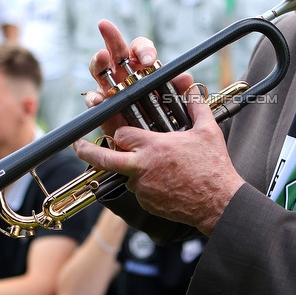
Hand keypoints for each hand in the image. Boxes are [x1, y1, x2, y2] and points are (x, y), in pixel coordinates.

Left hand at [74, 84, 243, 235]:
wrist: (218, 203)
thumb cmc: (213, 167)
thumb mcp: (208, 131)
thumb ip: (197, 107)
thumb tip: (194, 90)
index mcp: (153, 147)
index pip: (122, 134)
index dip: (122, 132)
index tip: (125, 132)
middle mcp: (141, 168)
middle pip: (104, 158)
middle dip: (87, 151)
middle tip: (77, 145)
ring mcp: (142, 189)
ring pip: (125, 175)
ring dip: (132, 170)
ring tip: (154, 169)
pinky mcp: (147, 204)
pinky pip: (139, 191)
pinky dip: (146, 185)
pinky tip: (166, 182)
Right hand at [84, 19, 193, 137]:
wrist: (149, 142)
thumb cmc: (161, 116)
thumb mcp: (172, 103)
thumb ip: (177, 89)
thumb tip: (186, 78)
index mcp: (141, 67)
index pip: (140, 48)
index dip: (143, 49)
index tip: (149, 59)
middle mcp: (124, 73)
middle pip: (116, 50)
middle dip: (111, 37)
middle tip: (106, 26)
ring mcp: (110, 88)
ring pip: (100, 69)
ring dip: (99, 60)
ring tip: (101, 56)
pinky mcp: (102, 107)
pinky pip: (94, 99)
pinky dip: (94, 98)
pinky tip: (97, 98)